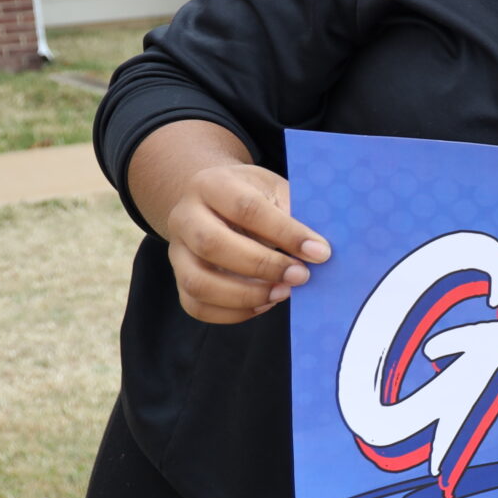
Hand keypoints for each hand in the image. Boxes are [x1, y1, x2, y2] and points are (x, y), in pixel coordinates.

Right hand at [160, 159, 330, 323]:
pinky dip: (233, 312)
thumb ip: (293, 214)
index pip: (246, 209)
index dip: (285, 233)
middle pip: (212, 245)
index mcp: (212, 184)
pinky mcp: (179, 278)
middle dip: (262, 266)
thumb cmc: (254, 196)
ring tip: (283, 293)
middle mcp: (185, 216)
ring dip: (245, 295)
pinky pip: (196, 305)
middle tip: (301, 276)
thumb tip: (318, 251)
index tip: (319, 251)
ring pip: (198, 281)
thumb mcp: (274, 190)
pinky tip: (264, 302)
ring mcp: (177, 250)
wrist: (214, 201)